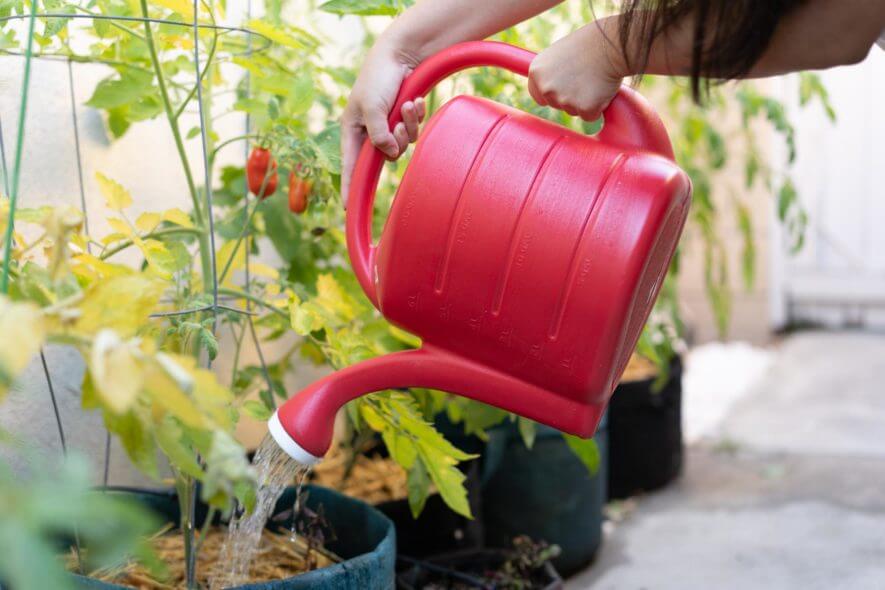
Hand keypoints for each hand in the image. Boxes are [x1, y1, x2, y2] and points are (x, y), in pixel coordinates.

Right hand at [341, 40, 426, 207]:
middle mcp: (369, 131)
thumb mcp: (372, 107)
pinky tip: (416, 101)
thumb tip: (388, 154)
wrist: (401, 54)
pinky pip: (414, 130)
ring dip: (409, 125)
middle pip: (387, 156)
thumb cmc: (379, 78)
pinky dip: (417, 117)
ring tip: (408, 104)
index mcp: (353, 130)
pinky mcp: (403, 119)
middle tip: (399, 121)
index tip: (348, 207)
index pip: (350, 166)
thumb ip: (378, 135)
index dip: (349, 186)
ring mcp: (388, 126)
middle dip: (398, 140)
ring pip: (404, 144)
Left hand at [528, 23, 624, 120]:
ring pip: (573, 111)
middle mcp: (546, 87)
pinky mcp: (584, 108)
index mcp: (536, 72)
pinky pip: (590, 115)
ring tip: (594, 79)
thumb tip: (546, 88)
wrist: (612, 44)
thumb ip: (550, 73)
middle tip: (584, 76)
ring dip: (584, 100)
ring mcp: (564, 100)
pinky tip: (602, 88)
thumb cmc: (588, 44)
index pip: (538, 95)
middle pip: (556, 105)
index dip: (552, 93)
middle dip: (570, 96)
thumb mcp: (559, 54)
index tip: (564, 86)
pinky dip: (598, 106)